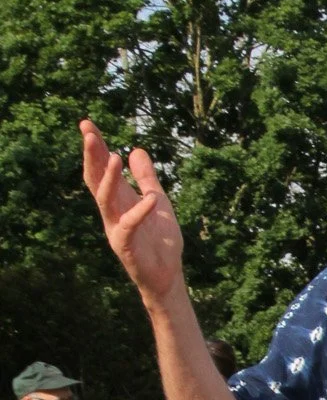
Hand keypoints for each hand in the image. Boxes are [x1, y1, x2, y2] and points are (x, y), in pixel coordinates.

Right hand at [80, 121, 185, 303]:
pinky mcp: (126, 245)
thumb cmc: (159, 239)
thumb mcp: (156, 199)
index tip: (87, 124)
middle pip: (96, 179)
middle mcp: (112, 211)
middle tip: (87, 132)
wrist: (167, 274)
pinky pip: (130, 225)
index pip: (102, 168)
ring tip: (115, 156)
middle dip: (92, 156)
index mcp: (118, 198)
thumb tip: (136, 149)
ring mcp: (116, 227)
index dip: (96, 147)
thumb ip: (146, 177)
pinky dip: (139, 211)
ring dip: (109, 178)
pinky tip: (148, 198)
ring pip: (105, 199)